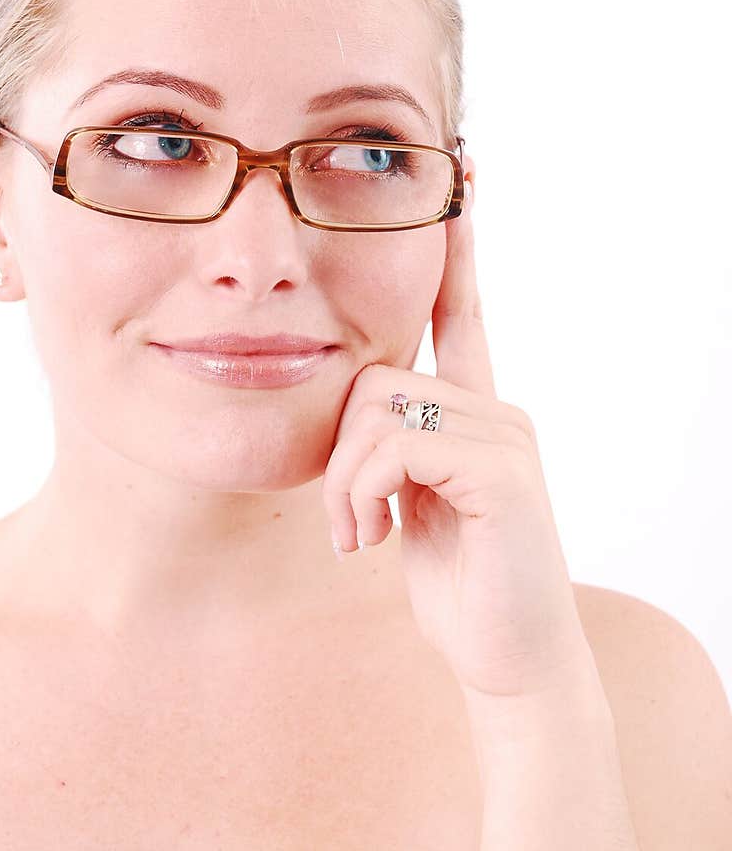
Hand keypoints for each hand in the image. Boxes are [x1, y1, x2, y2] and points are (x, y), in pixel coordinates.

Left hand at [323, 179, 592, 702]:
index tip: (458, 192)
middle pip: (375, 377)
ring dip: (346, 483)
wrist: (510, 659)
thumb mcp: (414, 504)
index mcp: (476, 415)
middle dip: (340, 453)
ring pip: (379, 410)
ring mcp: (506, 437)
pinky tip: (371, 538)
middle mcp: (498, 412)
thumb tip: (360, 426)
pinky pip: (396, 446)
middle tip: (346, 520)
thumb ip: (396, 452)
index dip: (455, 260)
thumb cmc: (461, 582)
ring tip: (357, 535)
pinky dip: (363, 493)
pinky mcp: (503, 471)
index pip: (460, 319)